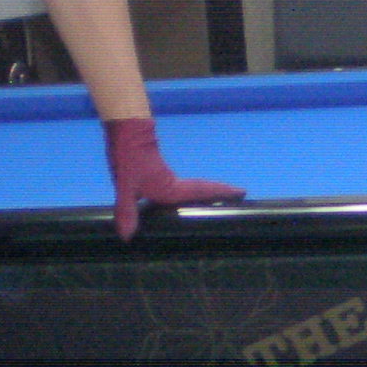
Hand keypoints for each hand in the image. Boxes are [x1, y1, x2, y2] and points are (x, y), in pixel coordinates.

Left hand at [103, 117, 242, 238]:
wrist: (126, 129)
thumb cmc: (129, 156)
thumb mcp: (125, 185)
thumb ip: (126, 210)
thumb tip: (126, 237)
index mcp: (171, 187)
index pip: (202, 191)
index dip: (221, 193)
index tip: (242, 192)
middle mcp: (174, 183)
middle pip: (202, 188)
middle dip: (219, 193)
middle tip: (236, 197)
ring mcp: (166, 175)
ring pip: (191, 186)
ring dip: (205, 191)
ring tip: (214, 201)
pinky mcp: (157, 170)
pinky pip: (178, 185)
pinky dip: (187, 190)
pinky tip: (176, 198)